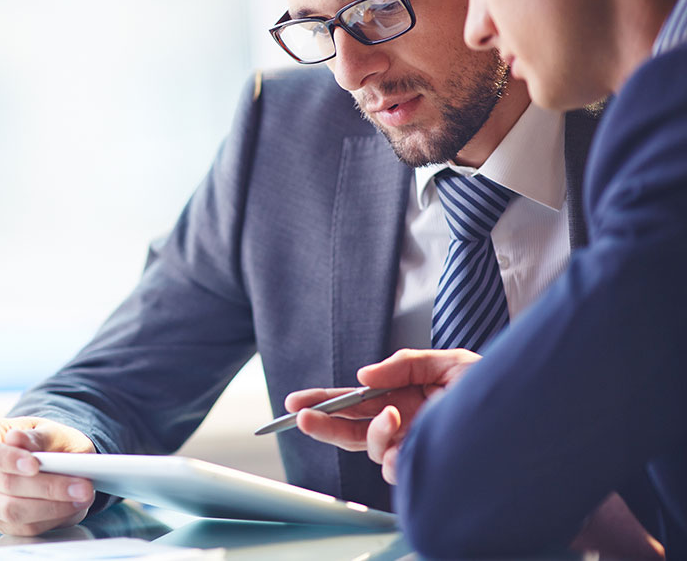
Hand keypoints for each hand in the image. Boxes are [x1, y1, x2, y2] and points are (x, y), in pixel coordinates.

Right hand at [0, 416, 97, 535]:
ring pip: (14, 511)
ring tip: (83, 496)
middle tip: (83, 485)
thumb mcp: (49, 430)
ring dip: (53, 506)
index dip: (6, 459)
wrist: (53, 459)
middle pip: (5, 484)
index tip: (34, 465)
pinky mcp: (2, 522)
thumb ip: (37, 436)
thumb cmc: (47, 441)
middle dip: (46, 487)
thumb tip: (16, 439)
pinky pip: (26, 528)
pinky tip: (73, 506)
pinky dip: (53, 518)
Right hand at [284, 348, 479, 483]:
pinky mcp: (428, 466)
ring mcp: (415, 448)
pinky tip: (406, 441)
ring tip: (392, 416)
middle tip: (302, 419)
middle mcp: (404, 425)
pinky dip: (395, 454)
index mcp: (403, 397)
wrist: (532, 414)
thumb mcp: (449, 362)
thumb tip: (364, 375)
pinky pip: (398, 468)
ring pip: (373, 449)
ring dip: (373, 434)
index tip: (296, 402)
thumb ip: (405, 363)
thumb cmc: (496, 388)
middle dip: (324, 425)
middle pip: (352, 430)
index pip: (355, 401)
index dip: (324, 402)